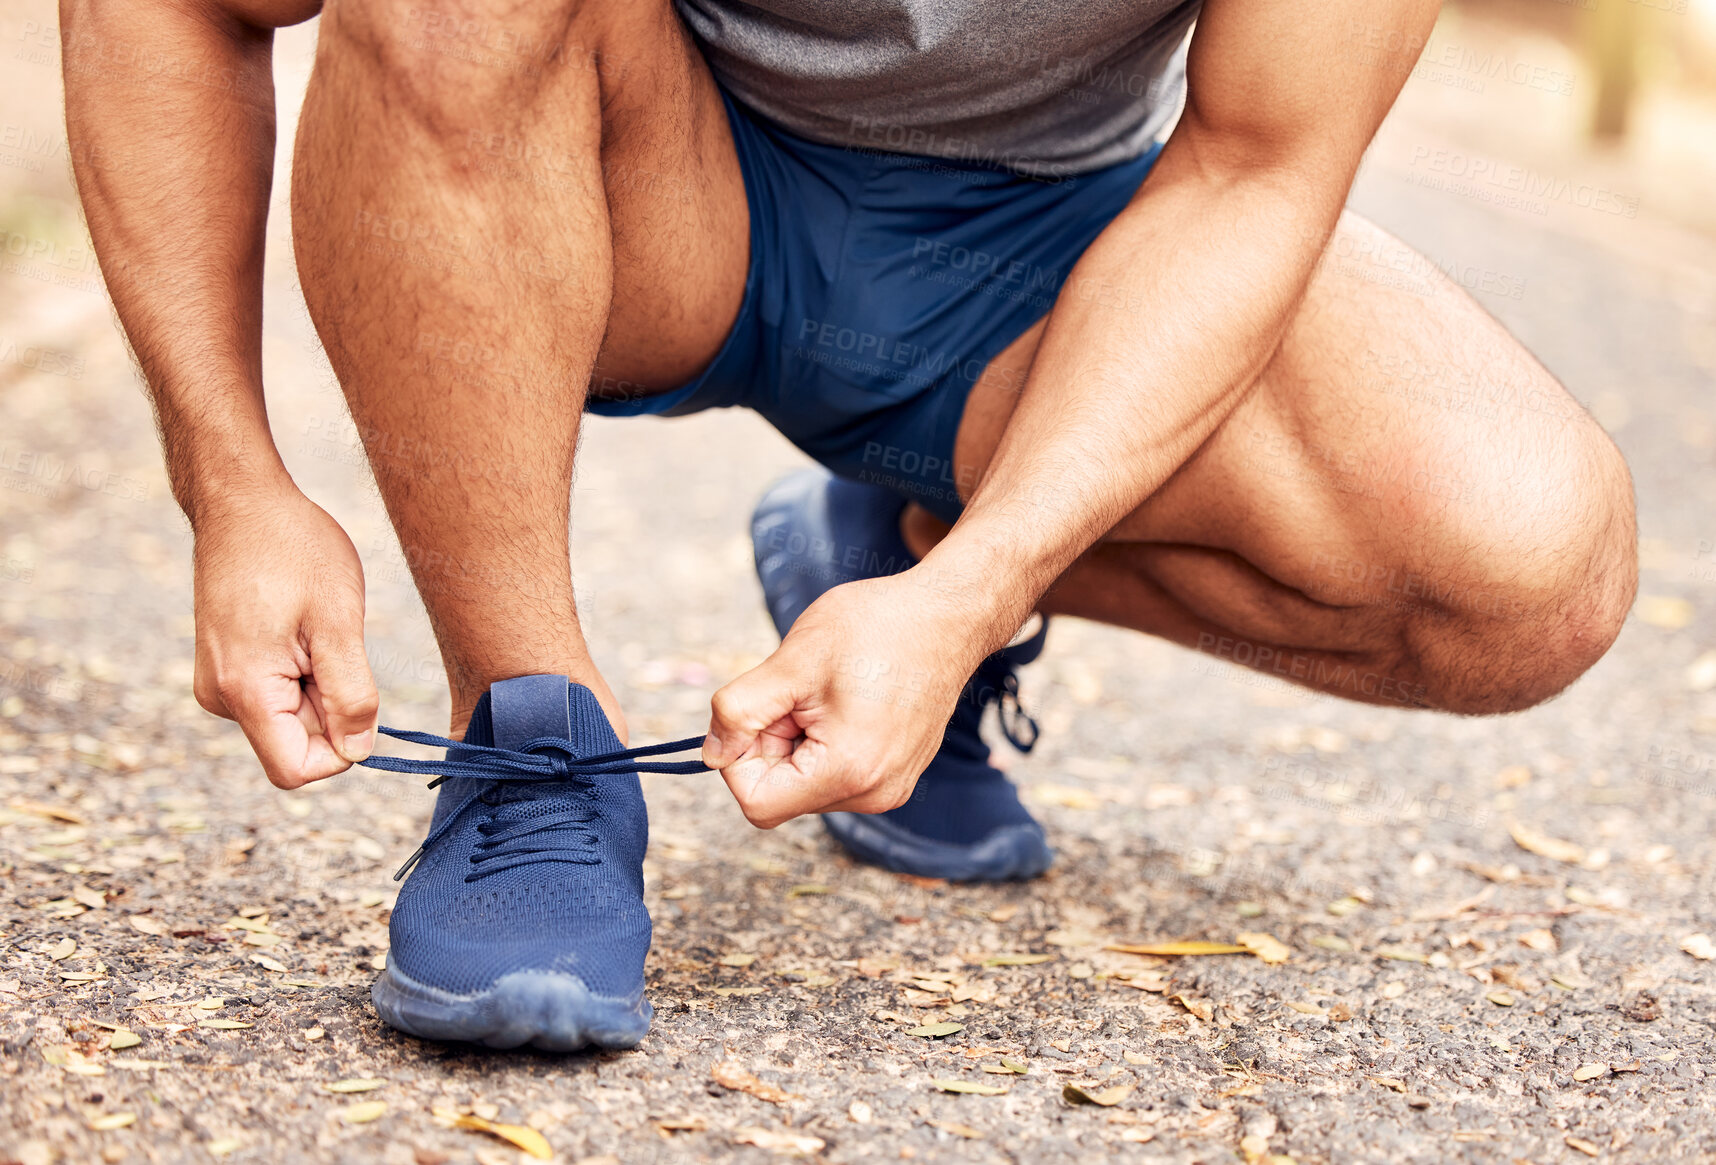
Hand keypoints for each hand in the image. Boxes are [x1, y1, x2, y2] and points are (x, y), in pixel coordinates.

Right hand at [191, 485, 378, 788]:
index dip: (340, 750)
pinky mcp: (226, 669)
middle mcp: (221, 697)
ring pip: (290, 718)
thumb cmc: (293, 550)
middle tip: (332, 643)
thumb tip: (359, 751)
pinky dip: (303, 670)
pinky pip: (277, 693)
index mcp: (245, 691)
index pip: (296, 771)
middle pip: (296, 743)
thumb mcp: (338, 622)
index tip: (358, 697)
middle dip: (331, 706)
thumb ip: (351, 694)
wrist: (243, 503)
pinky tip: (300, 627)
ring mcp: (219, 683)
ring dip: (319, 685)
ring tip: (313, 628)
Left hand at [701, 571, 989, 827]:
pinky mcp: (895, 775)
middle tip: (801, 691)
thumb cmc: (877, 627)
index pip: (756, 803)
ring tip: (829, 693)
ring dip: (798, 740)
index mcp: (848, 772)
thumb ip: (739, 712)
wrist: (949, 615)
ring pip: (805, 783)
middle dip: (773, 743)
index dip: (740, 757)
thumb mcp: (792, 662)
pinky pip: (834, 773)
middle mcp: (874, 794)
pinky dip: (824, 740)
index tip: (763, 709)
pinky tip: (848, 700)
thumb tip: (710, 754)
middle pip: (781, 794)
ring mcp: (889, 788)